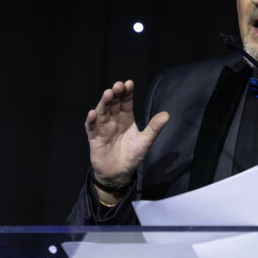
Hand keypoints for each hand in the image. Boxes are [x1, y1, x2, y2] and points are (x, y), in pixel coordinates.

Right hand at [85, 80, 168, 202]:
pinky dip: (91, 120)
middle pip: (113, 103)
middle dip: (115, 94)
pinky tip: (92, 113)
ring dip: (104, 102)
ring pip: (102, 111)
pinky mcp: (94, 138)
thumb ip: (154, 128)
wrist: (119, 174)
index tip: (129, 83)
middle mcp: (113, 120)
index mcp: (126, 118)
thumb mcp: (145, 142)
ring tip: (108, 94)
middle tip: (118, 86)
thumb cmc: (132, 156)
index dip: (127, 93)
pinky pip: (91, 127)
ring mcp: (103, 128)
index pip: (126, 102)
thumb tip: (167, 115)